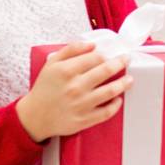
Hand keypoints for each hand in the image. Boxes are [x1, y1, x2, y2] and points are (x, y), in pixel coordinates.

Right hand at [15, 42, 131, 140]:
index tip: (113, 53)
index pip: (95, 57)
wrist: (34, 116)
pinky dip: (115, 105)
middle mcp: (75, 87)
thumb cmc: (45, 88)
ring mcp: (81, 104)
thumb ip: (71, 50)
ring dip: (124, 84)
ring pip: (110, 91)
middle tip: (127, 60)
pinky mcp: (84, 120)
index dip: (106, 54)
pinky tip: (118, 99)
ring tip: (130, 79)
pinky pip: (106, 112)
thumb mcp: (51, 64)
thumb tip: (92, 44)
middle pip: (106, 71)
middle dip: (120, 63)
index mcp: (66, 71)